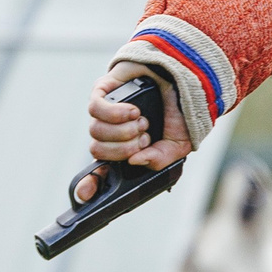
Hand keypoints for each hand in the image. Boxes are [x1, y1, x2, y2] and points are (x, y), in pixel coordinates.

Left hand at [82, 68, 192, 201]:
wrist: (185, 77)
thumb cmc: (182, 111)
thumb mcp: (179, 145)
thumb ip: (160, 160)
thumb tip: (134, 162)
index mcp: (127, 149)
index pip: (100, 171)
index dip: (89, 185)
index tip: (86, 194)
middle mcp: (112, 133)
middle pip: (98, 151)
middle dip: (123, 149)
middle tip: (144, 138)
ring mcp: (105, 112)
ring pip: (95, 132)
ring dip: (122, 131)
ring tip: (143, 121)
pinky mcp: (102, 91)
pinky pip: (95, 108)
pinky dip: (115, 113)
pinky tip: (133, 111)